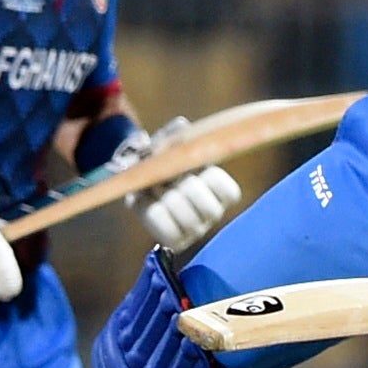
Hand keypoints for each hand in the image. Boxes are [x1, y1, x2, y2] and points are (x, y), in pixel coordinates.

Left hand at [110, 120, 240, 248]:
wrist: (138, 177)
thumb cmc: (159, 159)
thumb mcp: (166, 144)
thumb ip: (174, 135)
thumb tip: (181, 126)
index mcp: (219, 189)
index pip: (229, 192)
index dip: (208, 177)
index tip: (191, 167)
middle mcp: (212, 212)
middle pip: (208, 208)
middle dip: (184, 190)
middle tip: (168, 180)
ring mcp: (196, 229)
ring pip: (188, 221)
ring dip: (166, 201)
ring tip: (153, 189)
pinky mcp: (177, 241)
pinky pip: (167, 231)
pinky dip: (153, 215)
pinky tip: (147, 203)